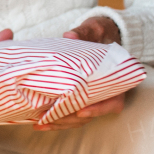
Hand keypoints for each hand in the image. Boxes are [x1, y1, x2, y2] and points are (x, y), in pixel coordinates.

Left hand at [35, 16, 125, 130]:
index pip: (112, 100)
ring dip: (61, 122)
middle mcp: (105, 92)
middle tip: (49, 120)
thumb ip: (84, 33)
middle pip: (91, 113)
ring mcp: (92, 97)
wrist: (101, 35)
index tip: (81, 110)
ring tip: (40, 124)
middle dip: (70, 119)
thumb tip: (71, 36)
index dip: (98, 108)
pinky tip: (39, 121)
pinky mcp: (80, 97)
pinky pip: (71, 112)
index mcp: (115, 79)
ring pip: (79, 117)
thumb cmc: (100, 33)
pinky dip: (57, 118)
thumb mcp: (95, 29)